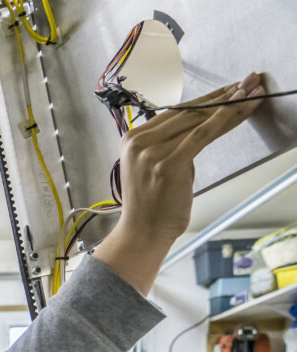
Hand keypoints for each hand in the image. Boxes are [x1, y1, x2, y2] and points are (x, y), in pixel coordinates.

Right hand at [98, 73, 265, 294]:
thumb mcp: (155, 167)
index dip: (207, 98)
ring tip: (255, 92)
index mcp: (131, 139)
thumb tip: (201, 126)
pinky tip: (244, 108)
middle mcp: (139, 141)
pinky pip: (204, 134)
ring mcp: (152, 151)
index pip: (175, 112)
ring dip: (232, 104)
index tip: (230, 89)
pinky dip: (226, 119)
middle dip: (224, 95)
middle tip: (250, 81)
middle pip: (189, 111)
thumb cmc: (152, 206)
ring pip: (200, 120)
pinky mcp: (169, 162)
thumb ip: (170, 145)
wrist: (142, 233)